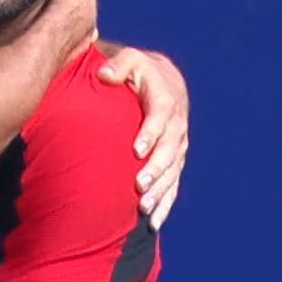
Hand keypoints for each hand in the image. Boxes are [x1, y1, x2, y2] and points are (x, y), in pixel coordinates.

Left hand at [97, 45, 188, 229]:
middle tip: (139, 186)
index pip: (162, 115)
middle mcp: (177, 124)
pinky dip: (165, 203)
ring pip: (174, 170)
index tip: (137, 150)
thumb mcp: (129, 60)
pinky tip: (153, 222)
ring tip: (144, 209)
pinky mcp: (176, 161)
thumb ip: (118, 65)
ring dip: (161, 190)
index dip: (151, 132)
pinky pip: (173, 184)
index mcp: (165, 98)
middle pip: (171, 149)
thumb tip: (104, 75)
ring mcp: (178, 145)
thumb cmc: (137, 71)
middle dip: (156, 168)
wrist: (163, 81)